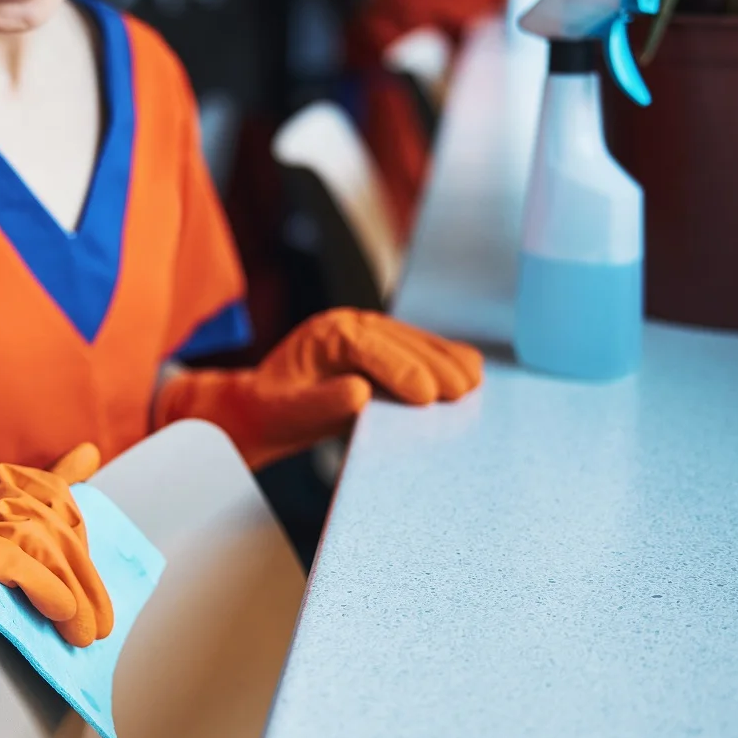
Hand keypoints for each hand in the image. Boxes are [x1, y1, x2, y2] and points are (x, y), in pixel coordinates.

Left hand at [155, 308, 480, 468]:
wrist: (265, 407)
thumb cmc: (275, 411)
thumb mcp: (288, 413)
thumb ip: (322, 402)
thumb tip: (360, 391)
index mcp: (324, 334)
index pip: (367, 346)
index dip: (400, 368)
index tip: (427, 395)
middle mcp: (349, 324)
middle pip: (399, 339)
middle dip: (433, 365)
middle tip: (462, 391)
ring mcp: (369, 332)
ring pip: (414, 340)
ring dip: (444, 360)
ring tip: (472, 383)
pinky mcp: (384, 346)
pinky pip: (418, 348)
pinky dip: (442, 360)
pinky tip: (467, 373)